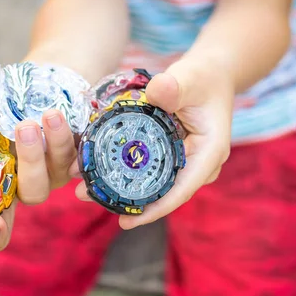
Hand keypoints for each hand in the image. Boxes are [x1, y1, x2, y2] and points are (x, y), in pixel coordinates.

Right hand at [0, 73, 77, 250]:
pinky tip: (53, 117)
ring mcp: (41, 179)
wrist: (43, 76)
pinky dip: (61, 143)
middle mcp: (10, 187)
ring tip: (27, 124)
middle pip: (2, 226)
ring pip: (36, 190)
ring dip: (30, 160)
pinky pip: (68, 165)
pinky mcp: (69, 165)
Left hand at [74, 59, 234, 228]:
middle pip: (161, 192)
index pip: (180, 190)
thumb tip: (157, 90)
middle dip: (125, 199)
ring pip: (152, 183)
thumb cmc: (205, 76)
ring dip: (120, 185)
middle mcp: (198, 165)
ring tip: (83, 185)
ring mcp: (185, 163)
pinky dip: (125, 170)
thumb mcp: (191, 77)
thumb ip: (175, 85)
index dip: (153, 209)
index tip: (124, 222)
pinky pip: (148, 169)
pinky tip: (97, 167)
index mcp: (208, 154)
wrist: (212, 74)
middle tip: (84, 195)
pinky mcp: (172, 156)